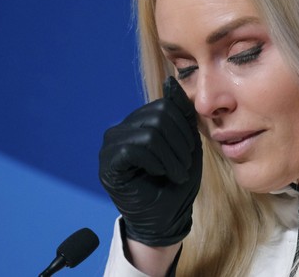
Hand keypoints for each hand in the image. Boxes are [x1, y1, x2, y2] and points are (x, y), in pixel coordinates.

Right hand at [99, 76, 201, 246]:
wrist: (167, 218)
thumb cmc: (177, 182)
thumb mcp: (187, 142)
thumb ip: (181, 113)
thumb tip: (172, 80)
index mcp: (139, 122)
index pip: (165, 105)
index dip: (185, 127)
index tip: (190, 152)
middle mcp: (121, 129)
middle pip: (159, 116)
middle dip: (180, 143)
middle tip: (184, 166)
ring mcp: (111, 145)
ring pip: (150, 132)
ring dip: (172, 157)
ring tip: (176, 174)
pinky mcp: (109, 163)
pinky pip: (136, 148)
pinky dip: (156, 162)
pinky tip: (160, 175)